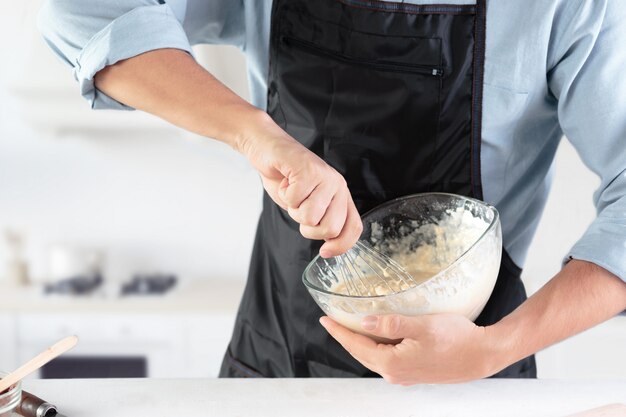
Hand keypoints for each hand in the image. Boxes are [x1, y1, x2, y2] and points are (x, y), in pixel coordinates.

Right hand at [237, 112, 361, 256]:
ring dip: (293, 208)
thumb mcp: (307, 205)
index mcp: (342, 196)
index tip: (324, 252)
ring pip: (309, 216)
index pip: (354, 228)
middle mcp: (338, 186)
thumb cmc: (286, 179)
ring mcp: (325, 177)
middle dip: (307, 227)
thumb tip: (330, 249)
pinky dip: (284, 194)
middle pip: (330, 228)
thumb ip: (321, 221)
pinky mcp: (308, 170)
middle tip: (300, 208)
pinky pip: (294, 199)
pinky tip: (286, 181)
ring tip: (293, 192)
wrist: (267, 149)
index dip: (341, 246)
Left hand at [320, 314, 501, 384]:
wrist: (482, 356)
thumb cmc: (455, 338)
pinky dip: (376, 347)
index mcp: (392, 363)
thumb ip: (391, 324)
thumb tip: (364, 322)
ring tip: (350, 327)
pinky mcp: (414, 372)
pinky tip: (377, 337)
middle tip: (332, 321)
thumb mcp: (421, 325)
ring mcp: (404, 375)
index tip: (324, 319)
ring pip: (373, 357)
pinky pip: (386, 359)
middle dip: (345, 337)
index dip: (339, 331)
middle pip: (361, 353)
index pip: (356, 345)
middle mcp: (395, 373)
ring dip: (360, 343)